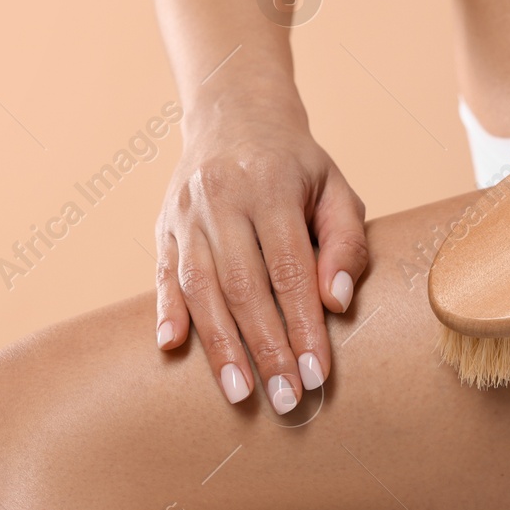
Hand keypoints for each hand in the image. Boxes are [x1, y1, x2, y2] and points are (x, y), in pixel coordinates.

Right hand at [154, 108, 367, 412]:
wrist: (235, 111)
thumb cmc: (296, 164)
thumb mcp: (336, 188)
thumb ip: (346, 243)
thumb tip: (336, 303)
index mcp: (270, 187)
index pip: (290, 271)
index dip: (303, 326)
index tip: (318, 373)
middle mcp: (222, 198)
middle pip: (244, 287)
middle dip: (267, 349)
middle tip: (287, 399)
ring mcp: (187, 212)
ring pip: (201, 287)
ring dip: (220, 346)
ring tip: (241, 393)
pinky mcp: (163, 224)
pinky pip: (164, 273)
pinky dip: (167, 312)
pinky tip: (173, 349)